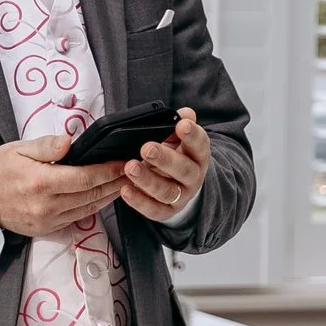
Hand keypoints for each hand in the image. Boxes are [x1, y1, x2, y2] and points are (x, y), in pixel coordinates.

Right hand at [0, 136, 125, 238]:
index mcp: (41, 182)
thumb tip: (69, 142)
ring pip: (88, 208)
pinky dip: (93, 206)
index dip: (109, 170)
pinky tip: (102, 196)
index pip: (85, 177)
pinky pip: (77, 217)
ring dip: (109, 196)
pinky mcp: (47, 229)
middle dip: (115, 182)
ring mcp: (48, 221)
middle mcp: (47, 206)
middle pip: (91, 194)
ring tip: (124, 183)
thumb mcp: (18, 149)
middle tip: (133, 171)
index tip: (123, 161)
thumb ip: (46, 145)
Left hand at [118, 108, 208, 222]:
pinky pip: (154, 209)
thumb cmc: (176, 156)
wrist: (180, 186)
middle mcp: (193, 177)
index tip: (182, 125)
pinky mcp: (167, 212)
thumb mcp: (179, 139)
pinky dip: (139, 201)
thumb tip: (185, 113)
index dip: (193, 135)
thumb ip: (180, 124)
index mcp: (198, 156)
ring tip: (130, 167)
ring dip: (148, 180)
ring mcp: (181, 196)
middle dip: (165, 159)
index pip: (200, 145)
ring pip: (167, 191)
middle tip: (147, 148)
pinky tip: (125, 190)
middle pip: (184, 170)